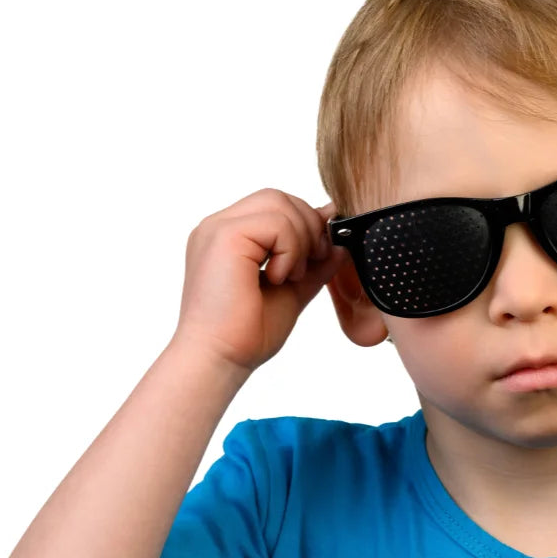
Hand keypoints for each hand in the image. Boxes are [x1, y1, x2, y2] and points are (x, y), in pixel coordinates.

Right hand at [170, 188, 347, 371]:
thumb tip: (339, 238)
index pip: (275, 205)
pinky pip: (276, 222)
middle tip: (307, 266)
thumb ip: (314, 260)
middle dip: (306, 227)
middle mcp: (218, 226)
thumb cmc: (247, 332)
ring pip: (279, 203)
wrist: (219, 359)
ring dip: (298, 240)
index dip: (304, 224)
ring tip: (288, 275)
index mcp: (229, 235)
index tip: (315, 257)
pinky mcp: (223, 236)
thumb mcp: (293, 288)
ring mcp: (217, 228)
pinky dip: (289, 249)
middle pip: (278, 197)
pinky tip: (276, 278)